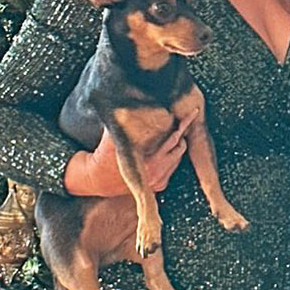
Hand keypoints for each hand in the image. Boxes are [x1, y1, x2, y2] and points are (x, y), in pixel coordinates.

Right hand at [64, 108, 198, 196]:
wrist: (95, 179)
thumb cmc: (105, 153)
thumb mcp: (114, 134)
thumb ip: (128, 121)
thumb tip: (138, 103)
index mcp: (148, 160)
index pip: (174, 138)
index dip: (183, 123)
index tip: (193, 112)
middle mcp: (156, 173)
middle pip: (181, 146)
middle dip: (181, 133)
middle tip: (183, 120)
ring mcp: (159, 181)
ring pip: (179, 156)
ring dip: (177, 145)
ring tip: (172, 133)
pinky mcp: (160, 186)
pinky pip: (174, 167)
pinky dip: (172, 157)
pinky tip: (164, 148)